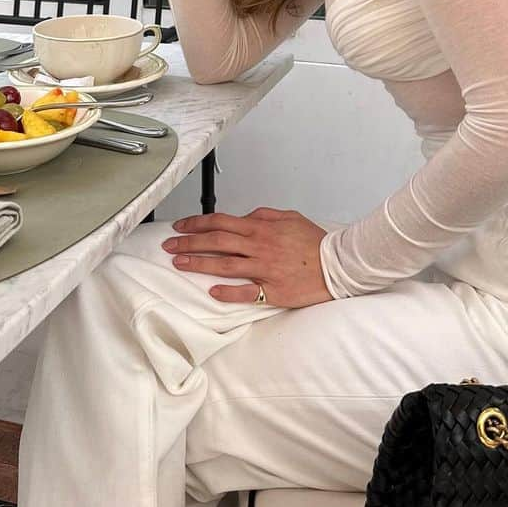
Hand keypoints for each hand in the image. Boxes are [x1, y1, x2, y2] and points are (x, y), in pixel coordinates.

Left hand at [161, 207, 332, 307]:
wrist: (338, 264)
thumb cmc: (315, 242)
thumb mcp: (290, 217)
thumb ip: (264, 215)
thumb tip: (245, 217)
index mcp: (261, 228)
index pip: (221, 222)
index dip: (197, 224)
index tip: (180, 227)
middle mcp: (259, 246)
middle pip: (217, 242)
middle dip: (189, 242)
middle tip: (169, 246)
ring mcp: (265, 269)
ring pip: (225, 264)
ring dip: (199, 263)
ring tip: (179, 263)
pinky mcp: (273, 290)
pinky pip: (246, 291)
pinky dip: (228, 291)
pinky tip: (212, 291)